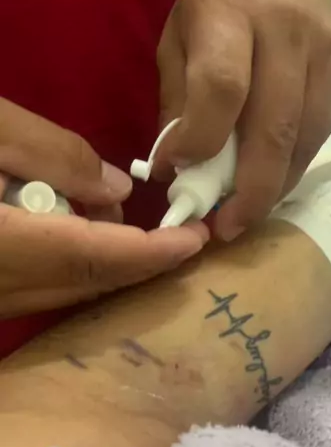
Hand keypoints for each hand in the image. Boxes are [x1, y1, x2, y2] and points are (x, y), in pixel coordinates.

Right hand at [0, 98, 208, 317]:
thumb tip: (118, 190)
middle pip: (89, 283)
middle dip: (142, 259)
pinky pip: (44, 288)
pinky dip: (75, 262)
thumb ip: (53, 156)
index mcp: (8, 248)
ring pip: (68, 290)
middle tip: (186, 233)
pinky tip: (72, 223)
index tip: (196, 237)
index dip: (151, 252)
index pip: (95, 259)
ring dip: (108, 258)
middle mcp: (5, 288)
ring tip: (112, 209)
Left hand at [156, 0, 330, 239]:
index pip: (221, 89)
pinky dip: (295, 164)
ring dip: (276, 185)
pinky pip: (322, 133)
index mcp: (232, 15)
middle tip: (228, 226)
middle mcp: (287, 33)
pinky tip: (272, 177)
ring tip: (248, 209)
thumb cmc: (217, 6)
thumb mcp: (179, 40)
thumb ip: (178, 102)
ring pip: (305, 139)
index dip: (200, 142)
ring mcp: (325, 53)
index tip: (177, 174)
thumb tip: (176, 170)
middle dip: (250, 191)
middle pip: (273, 128)